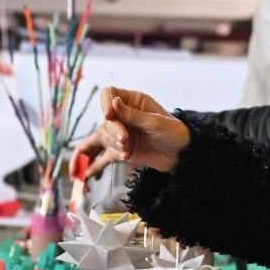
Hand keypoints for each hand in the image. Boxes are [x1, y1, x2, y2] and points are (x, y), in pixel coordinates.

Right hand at [73, 87, 190, 172]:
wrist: (184, 155)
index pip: (109, 94)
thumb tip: (114, 102)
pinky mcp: (121, 152)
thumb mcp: (155, 122)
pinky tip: (85, 175)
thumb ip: (133, 115)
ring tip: (127, 153)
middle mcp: (123, 116)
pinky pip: (103, 158)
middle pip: (105, 121)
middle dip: (114, 133)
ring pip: (101, 139)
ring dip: (112, 147)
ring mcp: (121, 135)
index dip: (105, 104)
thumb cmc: (174, 133)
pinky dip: (95, 166)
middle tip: (126, 142)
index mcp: (133, 101)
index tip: (109, 116)